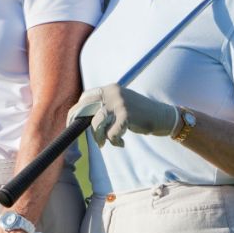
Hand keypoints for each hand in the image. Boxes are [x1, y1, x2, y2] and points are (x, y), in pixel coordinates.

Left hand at [66, 84, 180, 147]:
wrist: (161, 116)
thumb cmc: (138, 113)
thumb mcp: (120, 103)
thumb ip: (104, 106)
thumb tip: (83, 118)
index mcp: (110, 89)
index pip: (86, 96)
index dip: (77, 110)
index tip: (72, 121)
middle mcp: (113, 93)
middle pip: (86, 108)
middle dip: (79, 123)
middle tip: (80, 133)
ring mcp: (119, 103)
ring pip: (97, 123)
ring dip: (99, 137)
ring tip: (105, 143)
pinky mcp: (126, 115)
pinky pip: (111, 133)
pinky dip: (115, 141)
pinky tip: (122, 143)